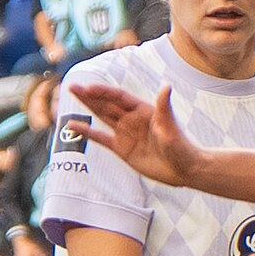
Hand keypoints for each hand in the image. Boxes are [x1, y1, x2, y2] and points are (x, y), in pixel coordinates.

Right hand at [70, 80, 206, 185]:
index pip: (119, 97)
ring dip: (87, 106)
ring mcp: (125, 133)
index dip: (104, 92)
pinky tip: (73, 126)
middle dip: (89, 95)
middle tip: (72, 86)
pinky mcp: (122, 149)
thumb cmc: (181, 146)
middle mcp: (132, 119)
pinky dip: (88, 132)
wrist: (183, 169)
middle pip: (107, 104)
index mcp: (143, 110)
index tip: (89, 88)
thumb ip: (164, 107)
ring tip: (71, 96)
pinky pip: (101, 138)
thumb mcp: (171, 126)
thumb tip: (166, 86)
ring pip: (102, 116)